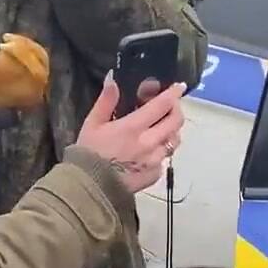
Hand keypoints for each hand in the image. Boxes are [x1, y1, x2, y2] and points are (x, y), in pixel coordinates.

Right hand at [77, 79, 183, 193]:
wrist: (89, 188)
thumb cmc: (88, 153)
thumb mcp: (92, 123)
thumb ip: (106, 101)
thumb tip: (113, 79)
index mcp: (134, 127)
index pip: (162, 105)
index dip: (173, 93)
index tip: (179, 86)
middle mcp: (149, 143)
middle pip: (176, 122)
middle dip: (177, 110)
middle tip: (171, 106)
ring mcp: (154, 161)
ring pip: (174, 141)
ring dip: (171, 131)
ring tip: (161, 128)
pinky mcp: (154, 175)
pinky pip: (164, 159)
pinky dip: (161, 152)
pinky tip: (150, 151)